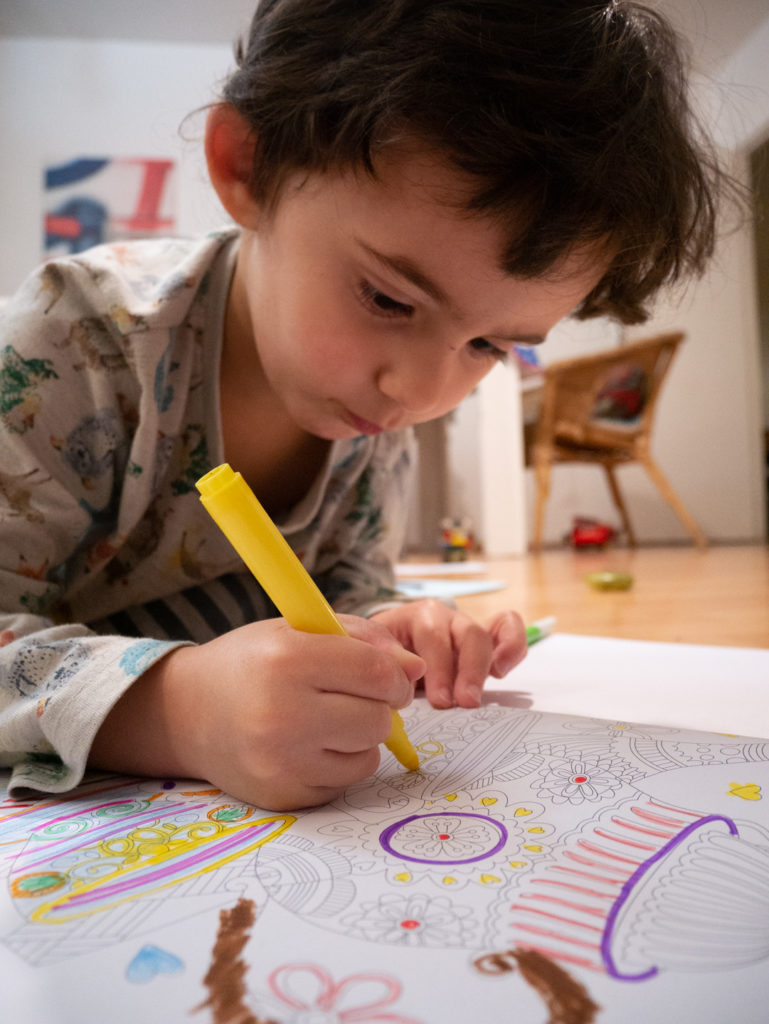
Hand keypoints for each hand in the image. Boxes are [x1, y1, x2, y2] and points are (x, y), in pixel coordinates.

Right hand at [89, 616, 424, 810]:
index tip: (389, 676)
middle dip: (377, 706)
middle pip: (377, 719)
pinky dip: (338, 763)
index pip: (376, 673)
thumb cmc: (251, 662)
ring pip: (367, 755)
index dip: (394, 675)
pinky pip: (344, 782)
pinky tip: (308, 745)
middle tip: (352, 697)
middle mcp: (282, 713)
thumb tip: (415, 671)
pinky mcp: (283, 796)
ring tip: (325, 720)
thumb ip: (364, 639)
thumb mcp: (299, 630)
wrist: (186, 712)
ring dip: (359, 737)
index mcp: (287, 659)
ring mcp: (280, 762)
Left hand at [371, 601, 525, 708]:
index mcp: (418, 617)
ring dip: (485, 666)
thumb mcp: (375, 654)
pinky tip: (502, 671)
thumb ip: (386, 661)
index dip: (438, 668)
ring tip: (481, 692)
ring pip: (486, 635)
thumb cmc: (382, 655)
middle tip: (463, 702)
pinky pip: (507, 630)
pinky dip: (512, 646)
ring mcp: (466, 628)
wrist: (386, 651)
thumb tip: (402, 678)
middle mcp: (446, 618)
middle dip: (467, 670)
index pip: (433, 634)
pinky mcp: (485, 641)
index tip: (439, 700)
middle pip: (466, 634)